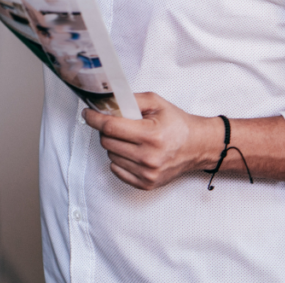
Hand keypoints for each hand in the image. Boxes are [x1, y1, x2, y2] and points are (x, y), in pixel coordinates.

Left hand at [83, 93, 223, 190]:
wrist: (197, 146)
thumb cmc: (176, 123)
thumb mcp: (156, 102)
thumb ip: (130, 100)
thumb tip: (106, 101)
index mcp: (151, 135)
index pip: (110, 127)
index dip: (94, 118)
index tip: (88, 113)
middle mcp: (149, 157)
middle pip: (107, 142)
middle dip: (106, 130)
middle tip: (115, 123)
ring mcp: (148, 174)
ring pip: (110, 156)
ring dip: (114, 145)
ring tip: (128, 138)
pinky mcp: (147, 184)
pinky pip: (117, 170)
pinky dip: (119, 159)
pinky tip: (130, 151)